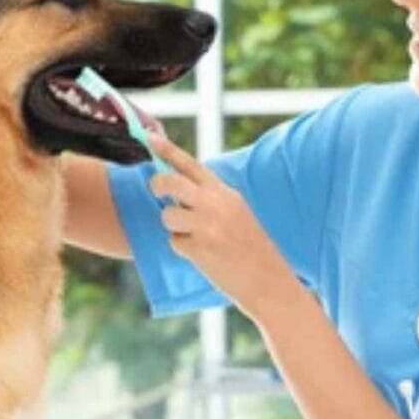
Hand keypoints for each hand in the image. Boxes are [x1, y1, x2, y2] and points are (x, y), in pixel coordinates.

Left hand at [147, 134, 297, 320]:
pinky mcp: (200, 248)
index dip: (167, 150)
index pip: (191, 165)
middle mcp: (215, 204)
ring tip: (194, 237)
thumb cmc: (251, 248)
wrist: (269, 281)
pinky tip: (203, 255)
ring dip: (174, 227)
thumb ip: (211, 198)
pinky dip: (183, 249)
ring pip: (168, 215)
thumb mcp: (236, 212)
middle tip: (156, 189)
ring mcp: (207, 225)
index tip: (149, 137)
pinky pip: (174, 241)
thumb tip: (177, 189)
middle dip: (157, 184)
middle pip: (171, 182)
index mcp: (225, 193)